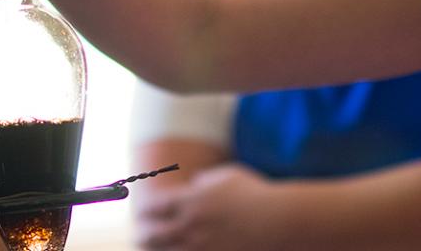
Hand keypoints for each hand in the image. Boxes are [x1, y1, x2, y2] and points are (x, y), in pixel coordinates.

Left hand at [134, 164, 281, 250]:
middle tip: (140, 235)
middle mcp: (191, 226)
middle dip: (143, 235)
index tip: (142, 212)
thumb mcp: (228, 176)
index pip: (155, 207)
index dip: (146, 210)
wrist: (280, 220)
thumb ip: (206, 180)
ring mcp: (201, 247)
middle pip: (154, 235)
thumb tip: (194, 184)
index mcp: (191, 201)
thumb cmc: (256, 194)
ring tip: (151, 249)